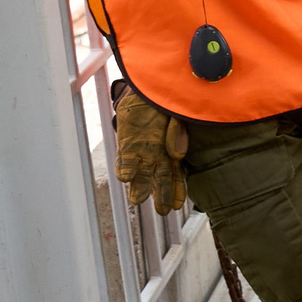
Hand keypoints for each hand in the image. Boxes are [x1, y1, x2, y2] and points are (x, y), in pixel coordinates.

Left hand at [112, 85, 190, 212]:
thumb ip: (178, 134)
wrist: (144, 90)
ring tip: (136, 200)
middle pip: (160, 180)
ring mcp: (141, 152)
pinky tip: (124, 177)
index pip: (178, 176)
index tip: (178, 205)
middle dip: (161, 195)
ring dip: (139, 187)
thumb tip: (178, 156)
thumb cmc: (165, 104)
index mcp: (173, 153)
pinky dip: (124, 168)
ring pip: (142, 175)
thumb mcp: (177, 116)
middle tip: (162, 210)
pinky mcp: (125, 145)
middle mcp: (157, 156)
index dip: (178, 191)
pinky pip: (124, 160)